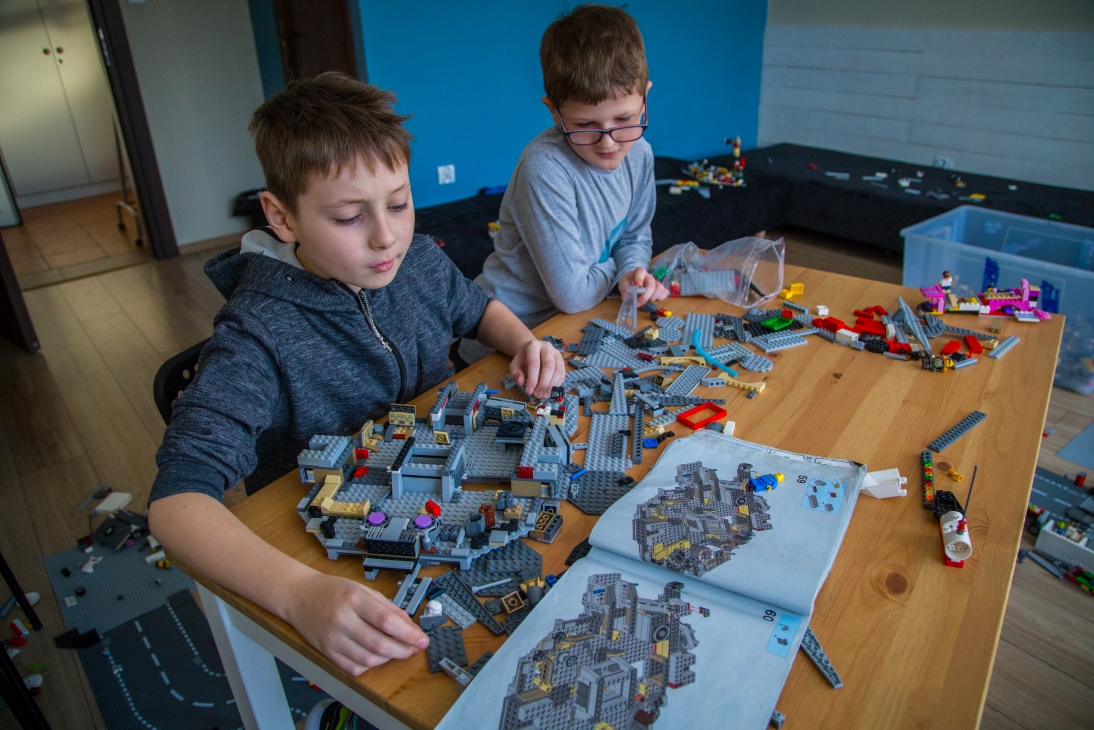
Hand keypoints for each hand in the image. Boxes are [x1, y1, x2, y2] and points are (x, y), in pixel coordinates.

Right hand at [286, 572, 428, 675]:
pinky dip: (370, 665)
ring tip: (398, 651)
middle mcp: (342, 620)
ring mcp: (332, 639)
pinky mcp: (326, 653)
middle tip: (414, 648)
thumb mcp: (363, 590)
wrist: (299, 597)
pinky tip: (376, 656)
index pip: (387, 621)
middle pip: (380, 644)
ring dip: (389, 658)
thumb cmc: (332, 591)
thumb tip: (410, 627)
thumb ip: (388, 608)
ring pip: (369, 659)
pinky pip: (354, 668)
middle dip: (404, 650)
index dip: (409, 634)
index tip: (422, 639)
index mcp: (354, 600)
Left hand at [511, 338, 565, 398]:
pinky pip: (562, 373)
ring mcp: (556, 353)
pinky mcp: (562, 360)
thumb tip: (521, 382)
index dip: (532, 379)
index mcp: (533, 346)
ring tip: (543, 394)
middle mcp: (547, 347)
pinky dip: (556, 384)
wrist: (532, 352)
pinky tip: (549, 389)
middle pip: (549, 366)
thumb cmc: (523, 360)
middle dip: (543, 383)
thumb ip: (516, 374)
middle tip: (538, 394)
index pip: (534, 363)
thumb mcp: (515, 365)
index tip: (529, 391)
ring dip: (551, 385)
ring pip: (558, 370)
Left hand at [619, 267, 669, 305]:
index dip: (639, 278)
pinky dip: (661, 297)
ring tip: (648, 301)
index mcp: (639, 272)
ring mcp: (655, 282)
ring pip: (660, 288)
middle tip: (638, 303)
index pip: (641, 272)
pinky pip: (665, 292)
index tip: (638, 284)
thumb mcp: (623, 283)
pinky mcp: (659, 288)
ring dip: (654, 297)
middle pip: (651, 284)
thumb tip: (625, 297)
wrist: (634, 282)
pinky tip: (655, 300)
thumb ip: (624, 289)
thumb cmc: (629, 281)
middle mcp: (649, 276)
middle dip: (645, 295)